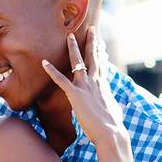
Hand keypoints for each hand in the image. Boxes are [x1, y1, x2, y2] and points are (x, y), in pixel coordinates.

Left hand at [41, 27, 126, 147]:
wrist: (111, 132)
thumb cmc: (113, 126)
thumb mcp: (114, 111)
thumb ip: (112, 106)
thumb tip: (117, 109)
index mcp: (104, 86)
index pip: (101, 65)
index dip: (99, 53)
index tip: (99, 42)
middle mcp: (96, 82)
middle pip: (93, 57)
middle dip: (92, 42)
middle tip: (91, 29)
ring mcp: (86, 87)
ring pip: (78, 62)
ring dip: (73, 48)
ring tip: (69, 35)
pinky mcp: (76, 94)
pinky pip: (61, 80)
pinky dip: (51, 71)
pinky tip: (44, 63)